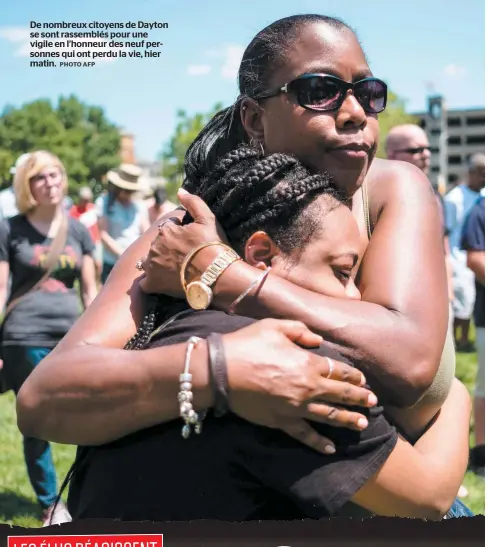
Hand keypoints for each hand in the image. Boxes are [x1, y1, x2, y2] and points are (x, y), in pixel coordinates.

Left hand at [140, 189, 227, 295]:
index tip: (192, 243)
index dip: (180, 235)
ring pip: (149, 262)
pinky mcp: (153, 284)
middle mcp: (154, 247)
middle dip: (169, 249)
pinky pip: (146, 283)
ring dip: (158, 264)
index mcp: (165, 231)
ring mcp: (151, 267)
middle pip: (158, 245)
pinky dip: (152, 282)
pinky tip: (165, 282)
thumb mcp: (208, 220)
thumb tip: (180, 191)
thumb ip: (193, 202)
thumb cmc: (213, 247)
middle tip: (187, 258)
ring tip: (177, 270)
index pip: (168, 229)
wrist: (216, 275)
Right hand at [223, 319, 377, 453]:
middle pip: (340, 394)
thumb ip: (300, 331)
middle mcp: (308, 388)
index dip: (353, 375)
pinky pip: (305, 435)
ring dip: (348, 420)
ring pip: (329, 416)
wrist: (222, 371)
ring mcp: (296, 408)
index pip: (339, 371)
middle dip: (359, 398)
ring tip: (362, 424)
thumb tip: (317, 340)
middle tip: (373, 402)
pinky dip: (319, 443)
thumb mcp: (274, 327)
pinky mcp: (282, 422)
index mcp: (308, 363)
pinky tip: (331, 448)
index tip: (363, 379)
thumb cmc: (247, 345)